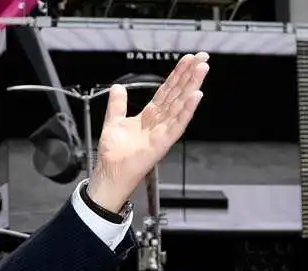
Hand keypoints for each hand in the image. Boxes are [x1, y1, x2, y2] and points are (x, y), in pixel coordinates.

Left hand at [88, 52, 209, 210]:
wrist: (110, 171)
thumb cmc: (114, 152)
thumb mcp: (113, 122)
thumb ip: (117, 104)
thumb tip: (118, 87)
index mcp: (150, 115)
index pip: (167, 90)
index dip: (177, 74)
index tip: (187, 59)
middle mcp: (160, 120)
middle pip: (178, 93)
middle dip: (190, 75)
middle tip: (203, 57)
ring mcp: (164, 130)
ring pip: (181, 104)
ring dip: (192, 86)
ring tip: (202, 69)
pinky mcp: (164, 141)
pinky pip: (178, 123)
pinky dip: (187, 109)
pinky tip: (196, 95)